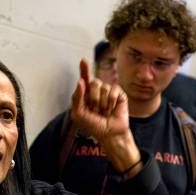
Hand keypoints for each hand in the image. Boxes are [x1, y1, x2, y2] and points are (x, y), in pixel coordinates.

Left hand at [71, 58, 140, 174]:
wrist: (110, 134)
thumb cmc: (94, 126)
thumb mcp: (79, 114)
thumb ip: (76, 98)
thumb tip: (80, 82)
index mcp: (86, 94)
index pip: (85, 79)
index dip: (84, 70)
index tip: (83, 60)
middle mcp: (97, 91)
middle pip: (94, 82)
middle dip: (94, 98)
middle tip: (96, 110)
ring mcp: (108, 92)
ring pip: (104, 87)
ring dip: (103, 103)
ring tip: (104, 112)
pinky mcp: (119, 94)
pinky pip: (114, 90)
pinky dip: (112, 102)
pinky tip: (112, 109)